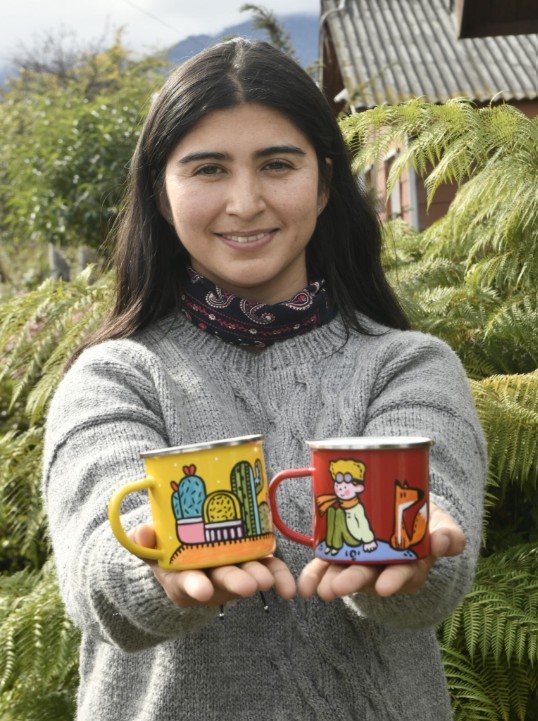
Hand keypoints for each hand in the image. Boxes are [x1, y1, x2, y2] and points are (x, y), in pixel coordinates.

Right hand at [129, 523, 295, 607]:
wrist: (184, 549)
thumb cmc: (164, 547)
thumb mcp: (149, 546)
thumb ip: (143, 540)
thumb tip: (142, 531)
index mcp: (180, 576)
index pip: (186, 584)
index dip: (195, 587)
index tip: (203, 591)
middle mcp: (208, 579)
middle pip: (221, 581)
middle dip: (234, 582)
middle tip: (249, 586)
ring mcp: (231, 572)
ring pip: (246, 575)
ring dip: (259, 577)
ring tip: (268, 580)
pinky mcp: (251, 563)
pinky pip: (267, 570)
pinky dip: (279, 577)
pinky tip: (289, 589)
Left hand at [297, 503, 464, 600]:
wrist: (405, 509)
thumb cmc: (426, 519)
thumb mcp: (443, 524)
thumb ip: (448, 535)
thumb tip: (443, 543)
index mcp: (413, 564)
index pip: (405, 575)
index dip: (395, 580)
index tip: (385, 587)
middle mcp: (386, 568)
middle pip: (370, 576)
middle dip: (353, 581)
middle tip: (337, 588)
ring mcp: (362, 563)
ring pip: (346, 573)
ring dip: (331, 581)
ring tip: (319, 589)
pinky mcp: (342, 555)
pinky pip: (327, 566)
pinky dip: (315, 575)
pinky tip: (305, 587)